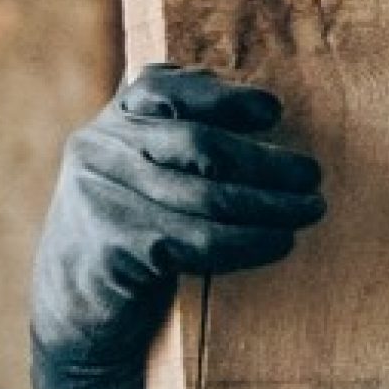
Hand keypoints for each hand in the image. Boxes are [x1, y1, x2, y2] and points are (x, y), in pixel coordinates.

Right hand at [28, 67, 324, 388]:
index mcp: (112, 120)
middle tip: (311, 176)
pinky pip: (198, 241)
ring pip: (206, 197)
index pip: (162, 86)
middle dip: (265, 161)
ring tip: (310, 211)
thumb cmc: (134, 225)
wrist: (76, 303)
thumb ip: (181, 137)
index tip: (273, 112)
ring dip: (271, 206)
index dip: (222, 96)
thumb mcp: (145, 170)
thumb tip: (272, 119)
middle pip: (198, 144)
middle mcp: (99, 149)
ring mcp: (102, 197)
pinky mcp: (116, 247)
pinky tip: (280, 243)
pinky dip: (248, 242)